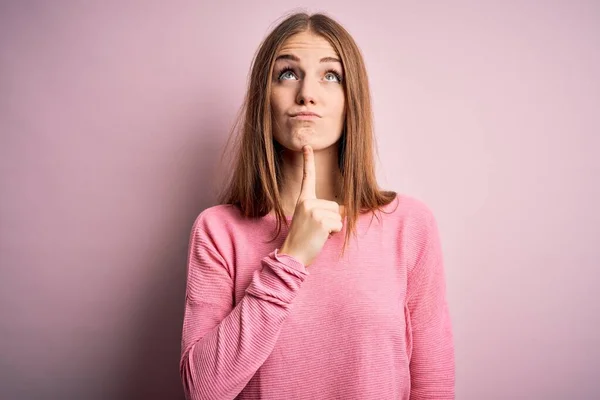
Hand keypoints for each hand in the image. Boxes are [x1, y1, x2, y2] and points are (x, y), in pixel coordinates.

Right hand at [279, 145, 344, 265]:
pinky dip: (334, 233)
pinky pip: (338, 224)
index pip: (307, 178)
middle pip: (335, 205)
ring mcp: (314, 211)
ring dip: (333, 228)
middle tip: (316, 230)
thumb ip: (323, 211)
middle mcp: (307, 202)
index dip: (307, 161)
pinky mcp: (321, 221)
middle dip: (331, 219)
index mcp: (303, 200)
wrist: (292, 254)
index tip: (307, 146)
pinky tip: (321, 237)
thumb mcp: (310, 220)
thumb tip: (343, 209)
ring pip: (338, 216)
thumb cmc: (302, 240)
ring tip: (317, 234)